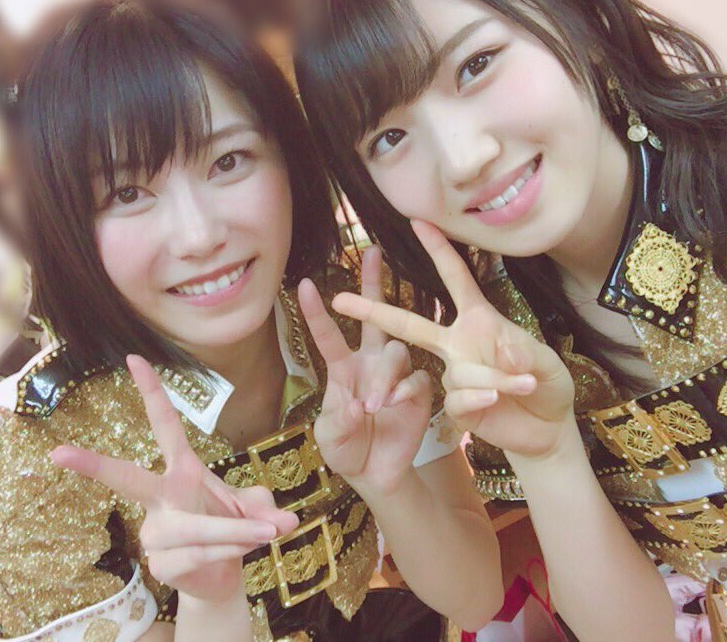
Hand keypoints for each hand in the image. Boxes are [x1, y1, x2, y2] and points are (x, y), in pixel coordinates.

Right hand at [51, 355, 298, 603]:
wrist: (222, 578)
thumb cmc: (231, 529)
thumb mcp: (255, 509)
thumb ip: (267, 507)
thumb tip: (284, 520)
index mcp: (182, 471)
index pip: (165, 426)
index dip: (152, 392)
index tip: (134, 358)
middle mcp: (161, 500)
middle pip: (128, 479)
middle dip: (93, 466)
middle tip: (58, 452)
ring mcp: (155, 533)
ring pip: (196, 529)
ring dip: (238, 531)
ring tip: (267, 533)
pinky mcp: (160, 564)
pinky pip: (201, 554)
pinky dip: (232, 550)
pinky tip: (240, 553)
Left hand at [299, 247, 432, 496]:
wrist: (376, 473)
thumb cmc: (346, 449)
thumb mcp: (330, 437)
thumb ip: (339, 420)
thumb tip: (356, 404)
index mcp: (344, 369)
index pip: (329, 335)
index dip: (317, 312)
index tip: (306, 285)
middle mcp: (371, 363)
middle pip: (375, 317)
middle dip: (374, 283)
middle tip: (373, 252)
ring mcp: (397, 375)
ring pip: (395, 352)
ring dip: (384, 377)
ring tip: (374, 406)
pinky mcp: (420, 391)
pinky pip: (416, 379)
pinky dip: (403, 391)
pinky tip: (394, 406)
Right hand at [331, 221, 574, 459]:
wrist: (548, 430)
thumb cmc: (548, 386)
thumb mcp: (546, 363)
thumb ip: (525, 353)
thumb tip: (502, 351)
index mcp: (479, 321)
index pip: (455, 279)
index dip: (438, 250)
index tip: (418, 222)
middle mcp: (458, 344)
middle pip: (409, 323)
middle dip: (373, 309)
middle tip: (338, 299)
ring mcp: (454, 375)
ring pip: (456, 371)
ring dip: (492, 379)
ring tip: (524, 385)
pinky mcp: (456, 406)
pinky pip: (456, 398)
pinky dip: (479, 398)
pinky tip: (497, 401)